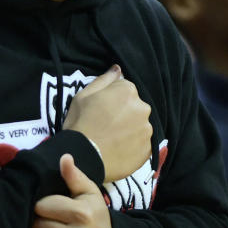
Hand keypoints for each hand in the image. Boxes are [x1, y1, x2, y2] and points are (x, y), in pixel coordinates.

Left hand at [33, 154, 112, 227]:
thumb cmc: (95, 218)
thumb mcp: (90, 195)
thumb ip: (75, 176)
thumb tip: (64, 157)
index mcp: (82, 213)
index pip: (42, 206)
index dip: (45, 206)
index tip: (52, 208)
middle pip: (38, 226)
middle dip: (42, 223)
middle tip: (52, 223)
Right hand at [63, 64, 152, 181]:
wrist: (82, 158)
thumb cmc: (79, 124)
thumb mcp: (83, 96)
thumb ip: (104, 80)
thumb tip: (118, 69)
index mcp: (128, 91)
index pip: (125, 90)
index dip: (111, 101)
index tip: (101, 111)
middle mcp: (142, 107)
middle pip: (134, 107)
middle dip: (124, 114)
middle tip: (106, 127)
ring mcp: (147, 129)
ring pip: (139, 125)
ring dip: (129, 130)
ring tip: (111, 141)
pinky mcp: (148, 149)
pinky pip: (142, 144)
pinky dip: (132, 146)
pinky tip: (118, 150)